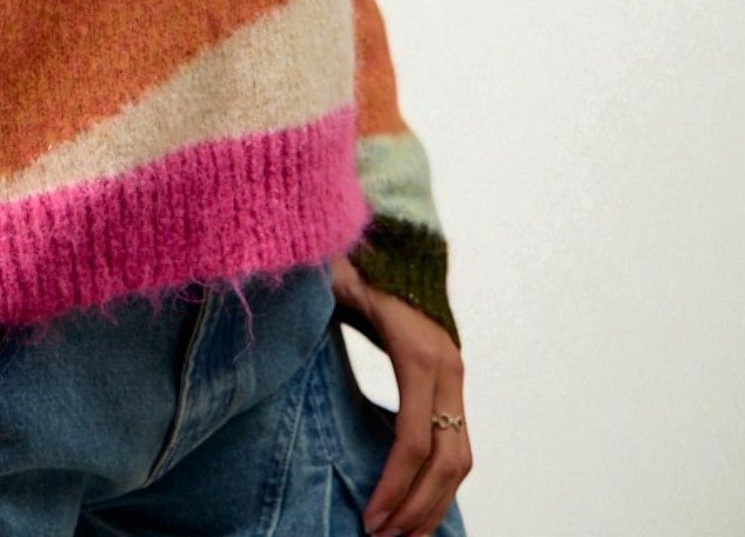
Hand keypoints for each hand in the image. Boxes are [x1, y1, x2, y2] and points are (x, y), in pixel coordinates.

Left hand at [327, 254, 472, 536]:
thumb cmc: (356, 258)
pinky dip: (442, 482)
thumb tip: (283, 309)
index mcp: (416, 350)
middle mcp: (446, 366)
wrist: (397, 235)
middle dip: (418, 508)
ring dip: (435, 503)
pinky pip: (457, 442)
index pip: (413, 438)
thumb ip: (316, 298)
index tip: (369, 520)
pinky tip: (417, 506)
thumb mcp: (333, 278)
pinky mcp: (452, 380)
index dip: (393, 485)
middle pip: (447, 459)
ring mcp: (455, 374)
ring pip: (461, 458)